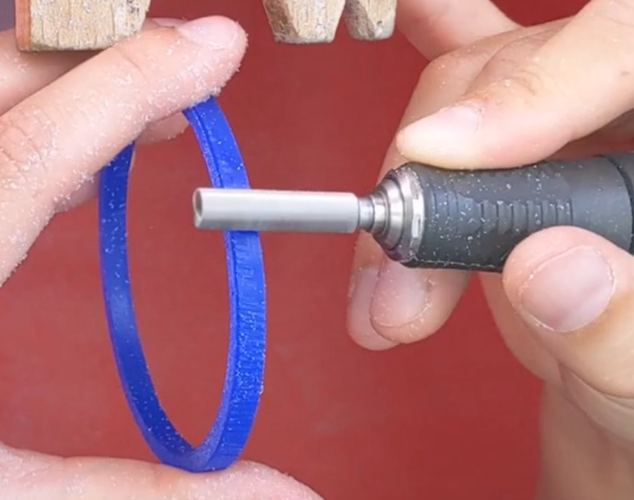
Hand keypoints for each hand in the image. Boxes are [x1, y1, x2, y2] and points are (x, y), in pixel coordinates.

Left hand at [0, 17, 320, 499]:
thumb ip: (146, 494)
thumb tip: (286, 492)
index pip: (10, 170)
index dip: (123, 90)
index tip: (210, 52)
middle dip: (91, 60)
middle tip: (187, 61)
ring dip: (47, 81)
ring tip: (143, 110)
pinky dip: (1, 114)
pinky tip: (63, 145)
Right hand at [348, 0, 633, 495]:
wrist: (624, 416)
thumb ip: (618, 329)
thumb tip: (542, 264)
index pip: (624, 50)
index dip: (530, 87)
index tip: (440, 153)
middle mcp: (623, 117)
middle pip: (524, 74)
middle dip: (438, 172)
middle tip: (399, 260)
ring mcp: (577, 125)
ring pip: (469, 93)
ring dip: (406, 190)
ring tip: (385, 292)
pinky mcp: (528, 141)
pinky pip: (479, 63)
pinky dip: (434, 39)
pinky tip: (404, 18)